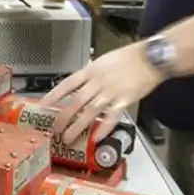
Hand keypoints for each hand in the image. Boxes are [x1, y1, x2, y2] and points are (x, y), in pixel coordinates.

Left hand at [39, 42, 165, 143]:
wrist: (150, 58)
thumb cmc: (129, 57)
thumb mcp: (104, 60)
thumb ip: (92, 73)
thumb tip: (81, 82)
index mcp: (91, 71)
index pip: (67, 84)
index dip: (54, 95)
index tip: (43, 105)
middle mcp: (98, 82)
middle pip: (76, 101)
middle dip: (63, 117)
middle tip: (54, 129)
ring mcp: (111, 92)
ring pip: (90, 111)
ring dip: (78, 126)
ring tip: (69, 137)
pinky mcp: (125, 100)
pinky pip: (112, 116)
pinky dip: (104, 127)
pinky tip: (97, 137)